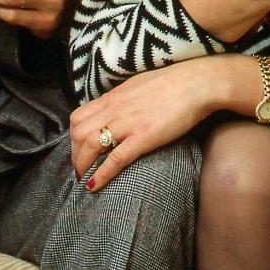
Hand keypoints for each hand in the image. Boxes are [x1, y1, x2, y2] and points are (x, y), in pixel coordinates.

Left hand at [70, 57, 220, 191]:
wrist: (196, 84)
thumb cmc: (172, 83)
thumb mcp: (138, 86)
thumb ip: (123, 99)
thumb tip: (115, 109)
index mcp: (114, 97)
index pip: (78, 116)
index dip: (73, 136)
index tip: (78, 149)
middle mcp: (115, 109)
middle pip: (78, 132)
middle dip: (74, 153)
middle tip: (80, 167)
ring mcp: (127, 123)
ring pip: (90, 145)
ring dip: (82, 164)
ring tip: (83, 178)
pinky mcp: (143, 137)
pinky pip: (115, 159)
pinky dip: (100, 174)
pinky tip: (93, 186)